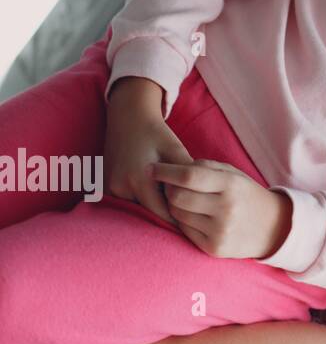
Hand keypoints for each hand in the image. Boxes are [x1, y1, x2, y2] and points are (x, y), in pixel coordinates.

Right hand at [104, 77, 193, 226]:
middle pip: (148, 213)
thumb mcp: (175, 150)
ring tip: (175, 211)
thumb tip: (202, 197)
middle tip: (188, 222)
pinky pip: (127, 203)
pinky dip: (141, 204)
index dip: (178, 221)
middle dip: (166, 217)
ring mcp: (110, 189)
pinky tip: (156, 200)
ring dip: (152, 210)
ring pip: (137, 209)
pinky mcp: (105, 187)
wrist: (128, 118)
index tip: (194, 226)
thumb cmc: (156, 133)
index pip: (161, 212)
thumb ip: (186, 174)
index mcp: (139, 179)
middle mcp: (121, 187)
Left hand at [151, 159, 291, 259]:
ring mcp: (219, 231)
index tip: (152, 168)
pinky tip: (192, 215)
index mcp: (231, 185)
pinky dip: (183, 221)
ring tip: (183, 199)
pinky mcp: (213, 248)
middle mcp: (225, 208)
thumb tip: (173, 168)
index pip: (189, 176)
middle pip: (177, 197)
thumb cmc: (247, 195)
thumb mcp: (234, 175)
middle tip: (168, 185)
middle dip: (167, 189)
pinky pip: (184, 231)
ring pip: (177, 215)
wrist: (274, 228)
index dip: (165, 171)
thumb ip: (205, 168)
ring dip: (174, 205)